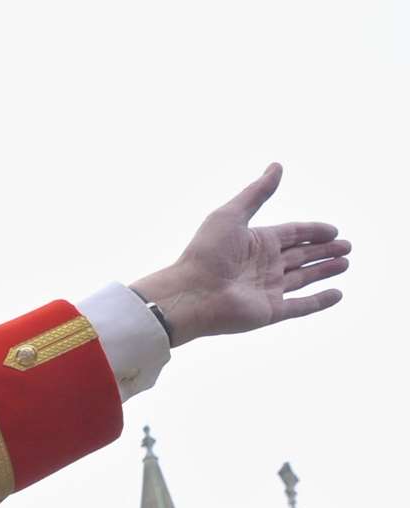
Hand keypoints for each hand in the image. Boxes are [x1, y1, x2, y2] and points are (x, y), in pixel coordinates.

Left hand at [129, 163, 349, 347]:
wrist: (190, 293)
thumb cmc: (206, 253)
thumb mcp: (231, 215)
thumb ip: (256, 193)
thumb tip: (276, 166)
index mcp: (256, 242)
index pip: (292, 234)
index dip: (313, 232)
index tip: (334, 230)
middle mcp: (263, 265)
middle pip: (300, 256)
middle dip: (324, 251)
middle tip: (347, 246)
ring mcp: (267, 289)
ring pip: (304, 278)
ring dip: (324, 271)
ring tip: (345, 263)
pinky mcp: (270, 311)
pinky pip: (301, 306)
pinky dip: (320, 301)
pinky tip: (338, 294)